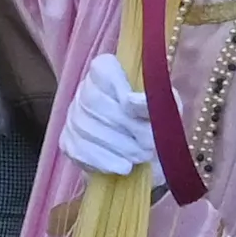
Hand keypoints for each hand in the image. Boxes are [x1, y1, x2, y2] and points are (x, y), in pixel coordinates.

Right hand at [62, 53, 157, 180]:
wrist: (147, 155)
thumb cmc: (157, 123)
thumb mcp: (166, 106)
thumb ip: (155, 99)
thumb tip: (130, 102)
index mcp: (108, 71)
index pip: (102, 69)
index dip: (117, 87)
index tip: (134, 106)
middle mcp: (85, 90)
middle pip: (94, 102)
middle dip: (126, 126)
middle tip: (149, 144)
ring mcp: (73, 117)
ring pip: (87, 128)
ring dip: (119, 146)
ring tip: (141, 156)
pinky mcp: (68, 142)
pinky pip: (80, 150)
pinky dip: (104, 160)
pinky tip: (123, 167)